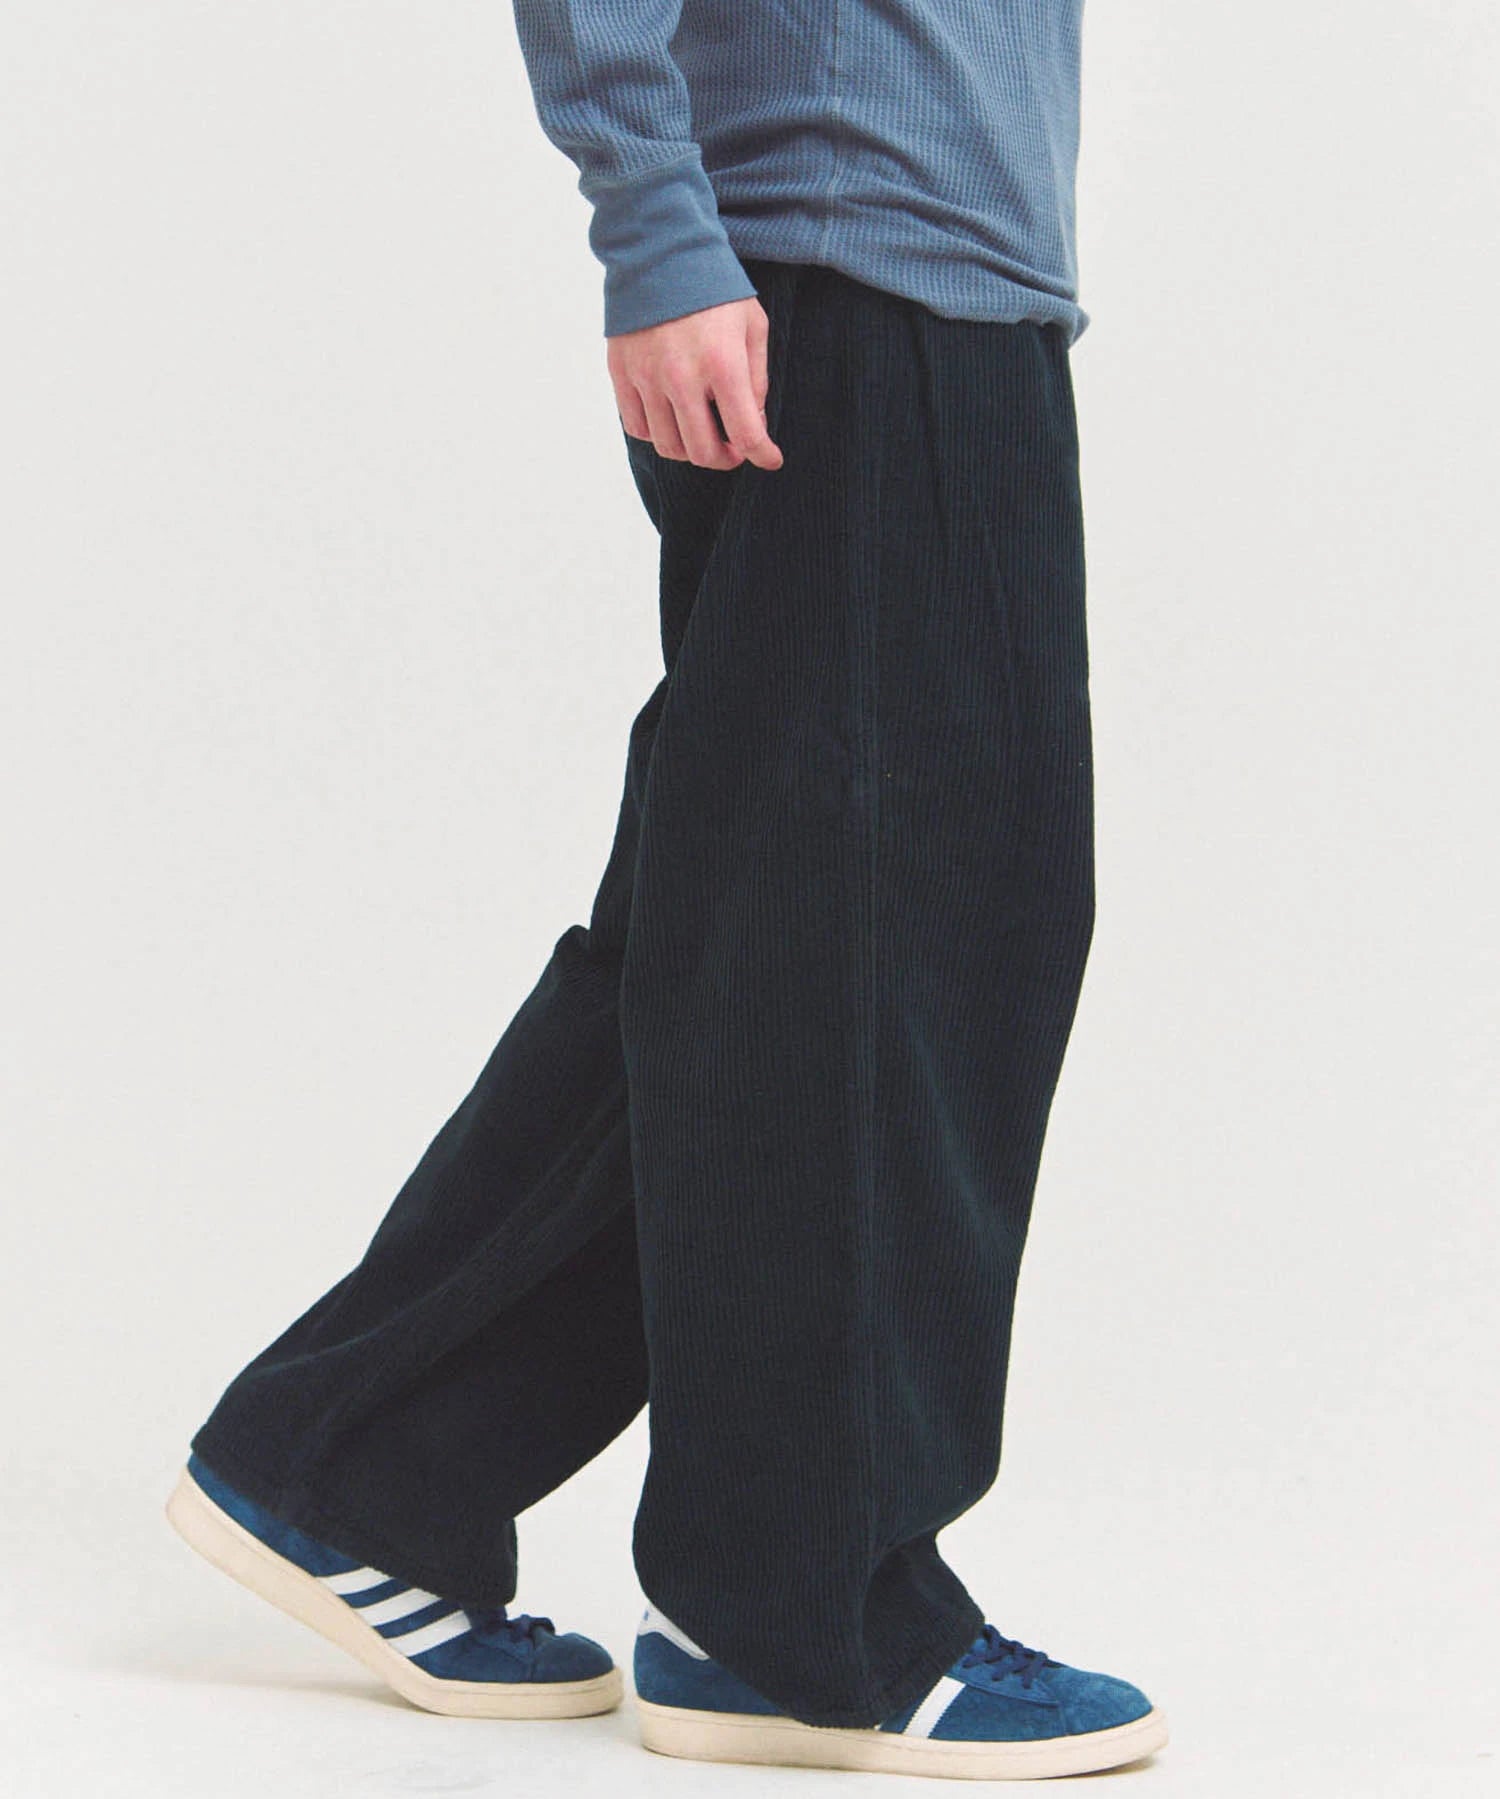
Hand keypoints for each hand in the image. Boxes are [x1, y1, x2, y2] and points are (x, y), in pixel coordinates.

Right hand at [609, 296, 784, 471]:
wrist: (661, 251)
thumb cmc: (714, 288)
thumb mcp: (753, 326)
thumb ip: (757, 380)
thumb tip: (753, 423)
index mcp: (723, 365)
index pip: (746, 434)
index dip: (763, 456)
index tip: (770, 459)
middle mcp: (682, 378)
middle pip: (704, 452)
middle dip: (725, 459)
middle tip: (733, 449)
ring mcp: (647, 378)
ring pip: (669, 446)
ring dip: (691, 450)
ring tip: (702, 433)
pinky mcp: (622, 374)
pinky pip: (637, 427)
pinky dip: (658, 434)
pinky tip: (672, 419)